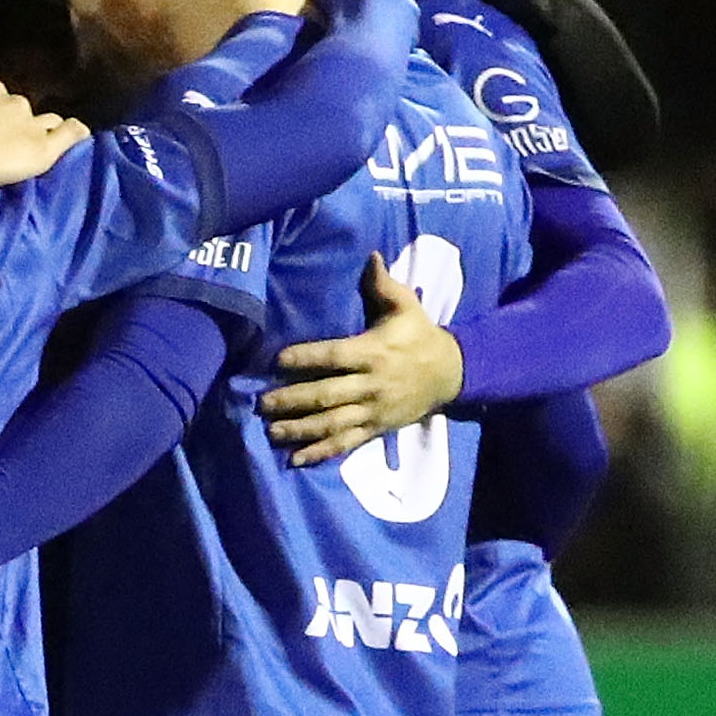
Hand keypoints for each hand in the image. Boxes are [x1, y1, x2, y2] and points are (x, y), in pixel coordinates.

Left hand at [260, 256, 461, 463]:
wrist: (452, 372)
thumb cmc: (420, 335)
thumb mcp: (407, 306)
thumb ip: (384, 284)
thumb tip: (371, 256)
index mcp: (374, 352)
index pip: (335, 356)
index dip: (307, 357)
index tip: (278, 360)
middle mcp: (371, 383)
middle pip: (328, 394)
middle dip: (294, 400)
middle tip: (263, 403)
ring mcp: (373, 410)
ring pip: (333, 423)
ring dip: (301, 429)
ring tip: (271, 431)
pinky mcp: (376, 428)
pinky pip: (346, 443)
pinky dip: (321, 453)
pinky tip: (296, 460)